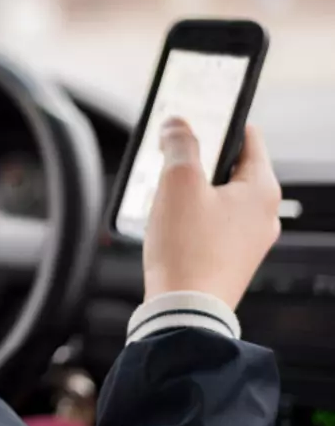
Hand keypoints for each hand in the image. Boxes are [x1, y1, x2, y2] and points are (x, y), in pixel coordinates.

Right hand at [143, 118, 281, 308]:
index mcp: (261, 190)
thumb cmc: (188, 249)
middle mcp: (263, 215)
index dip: (217, 121)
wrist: (184, 309)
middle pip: (229, 167)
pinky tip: (168, 221)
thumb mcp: (178, 182)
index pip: (247, 136)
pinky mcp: (229, 258)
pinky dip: (190, 214)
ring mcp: (248, 239)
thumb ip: (179, 144)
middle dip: (197, 158)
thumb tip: (177, 124)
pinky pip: (211, 223)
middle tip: (169, 155)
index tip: (194, 116)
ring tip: (162, 192)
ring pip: (218, 196)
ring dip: (190, 188)